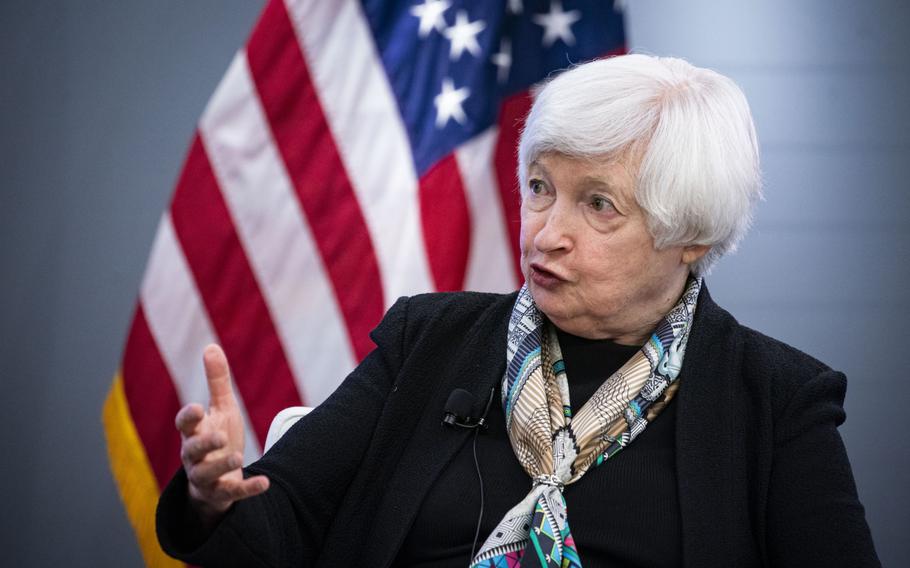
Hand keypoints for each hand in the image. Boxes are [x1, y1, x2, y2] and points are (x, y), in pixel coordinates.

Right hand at [175, 344, 269, 522]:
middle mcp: (194, 456)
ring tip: (238, 456)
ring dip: (221, 465)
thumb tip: (211, 346)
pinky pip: (232, 493)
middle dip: (204, 443)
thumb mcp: (221, 409)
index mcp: (194, 433)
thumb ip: (217, 381)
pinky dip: (247, 489)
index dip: (188, 417)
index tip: (197, 408)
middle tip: (219, 436)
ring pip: (206, 475)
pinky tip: (265, 483)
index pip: (184, 424)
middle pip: (192, 450)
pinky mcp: (221, 493)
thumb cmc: (218, 437)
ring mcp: (206, 477)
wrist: (218, 479)